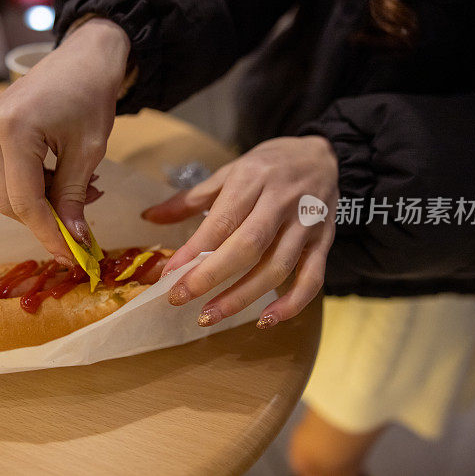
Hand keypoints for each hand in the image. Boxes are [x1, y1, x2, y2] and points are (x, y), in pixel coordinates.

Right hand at [0, 18, 129, 263]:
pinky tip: (64, 176)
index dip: (48, 234)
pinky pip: (8, 172)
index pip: (24, 201)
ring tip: (83, 191)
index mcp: (13, 131)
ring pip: (7, 190)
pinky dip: (36, 184)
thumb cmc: (93, 94)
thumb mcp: (89, 152)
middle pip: (8, 200)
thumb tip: (73, 242)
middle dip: (45, 220)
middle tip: (81, 226)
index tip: (72, 256)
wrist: (87, 53)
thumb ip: (74, 197)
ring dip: (43, 202)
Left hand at [142, 136, 337, 327]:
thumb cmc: (268, 166)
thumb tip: (150, 217)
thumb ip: (191, 198)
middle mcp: (281, 202)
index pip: (222, 220)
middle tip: (180, 299)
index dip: (194, 250)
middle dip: (211, 276)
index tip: (168, 274)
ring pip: (277, 267)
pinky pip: (312, 279)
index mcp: (253, 179)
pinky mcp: (324, 243)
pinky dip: (291, 304)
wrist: (324, 155)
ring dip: (243, 297)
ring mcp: (307, 224)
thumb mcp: (230, 172)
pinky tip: (265, 321)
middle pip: (249, 246)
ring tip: (209, 316)